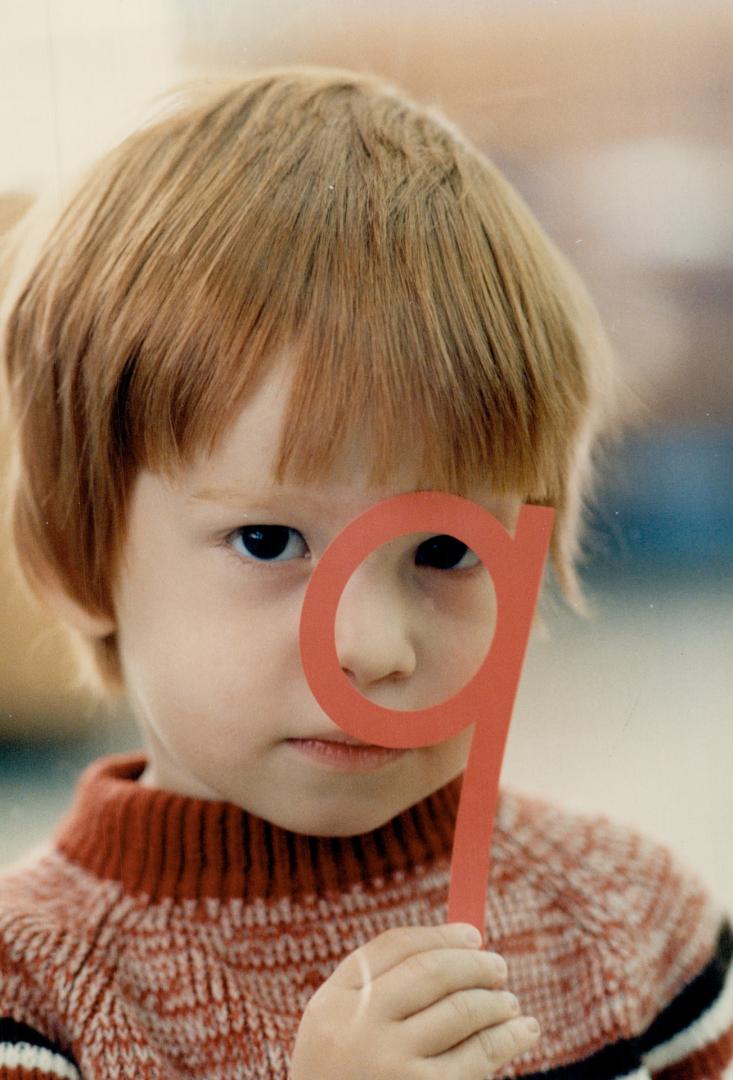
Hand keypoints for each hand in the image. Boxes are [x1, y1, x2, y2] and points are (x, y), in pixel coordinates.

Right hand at [289, 922, 539, 1078]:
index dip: (441, 935)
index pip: (396, 947)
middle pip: (431, 972)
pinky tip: (524, 1030)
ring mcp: (393, 1065)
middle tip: (499, 967)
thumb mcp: (338, 1026)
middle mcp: (362, 1029)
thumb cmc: (345, 1074)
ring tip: (509, 1003)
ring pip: (461, 1010)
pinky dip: (510, 1037)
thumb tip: (459, 945)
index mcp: (335, 1002)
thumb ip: (378, 984)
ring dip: (496, 1000)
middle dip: (474, 964)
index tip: (473, 935)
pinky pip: (479, 1056)